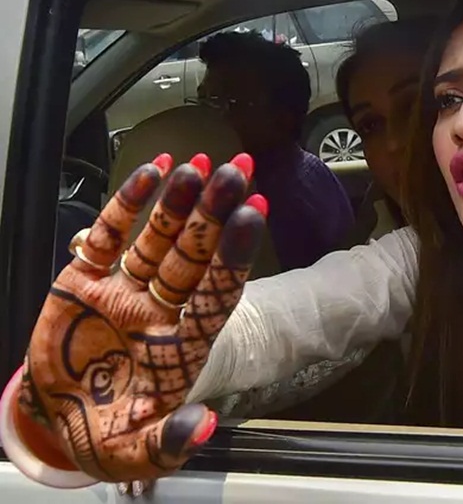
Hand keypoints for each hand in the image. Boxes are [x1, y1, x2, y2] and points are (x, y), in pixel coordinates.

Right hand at [15, 152, 266, 482]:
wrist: (52, 420)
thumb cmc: (102, 434)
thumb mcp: (136, 452)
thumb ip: (170, 441)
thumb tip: (206, 425)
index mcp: (180, 345)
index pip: (216, 292)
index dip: (235, 255)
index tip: (255, 214)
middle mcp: (159, 309)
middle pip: (194, 255)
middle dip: (214, 215)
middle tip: (237, 172)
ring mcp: (123, 291)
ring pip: (157, 239)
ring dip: (178, 202)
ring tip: (200, 165)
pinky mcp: (84, 280)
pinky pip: (108, 237)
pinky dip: (126, 205)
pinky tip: (152, 173)